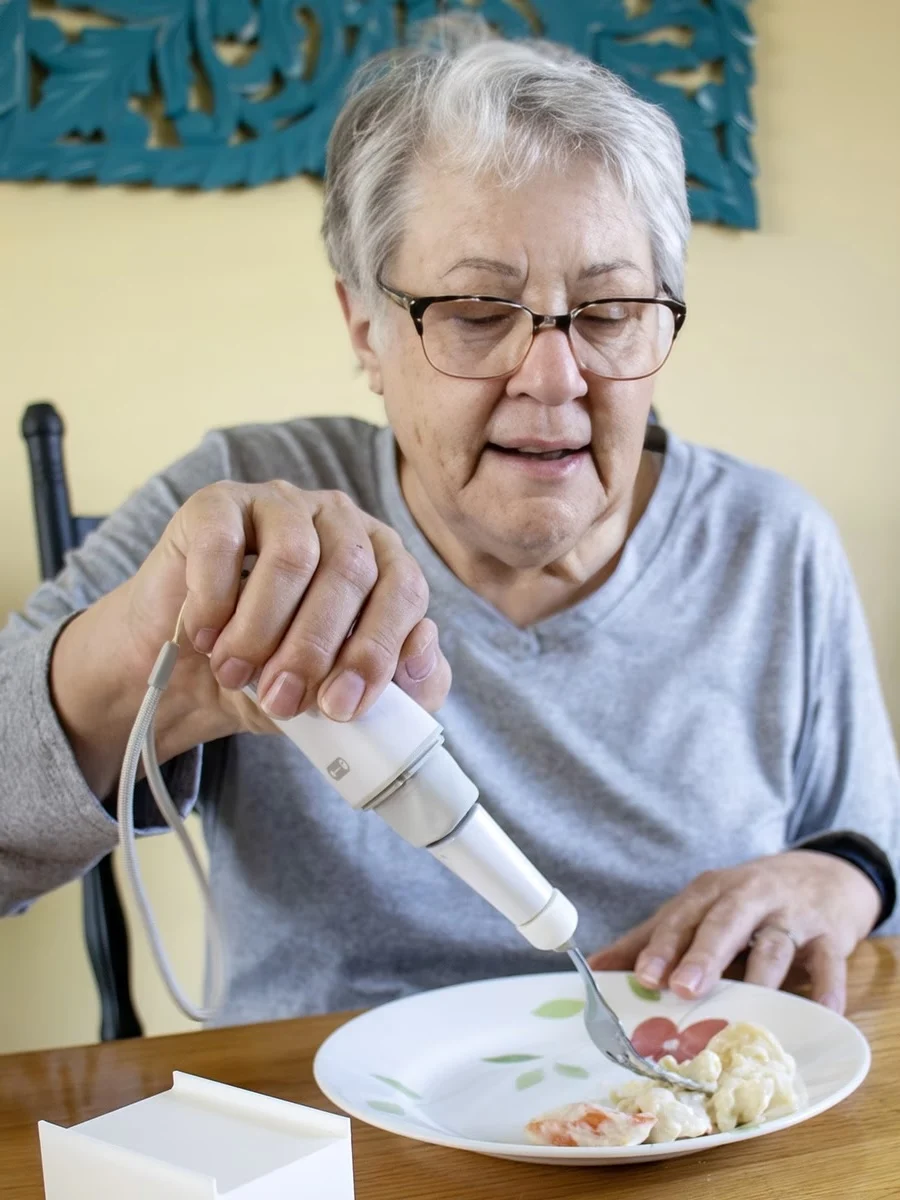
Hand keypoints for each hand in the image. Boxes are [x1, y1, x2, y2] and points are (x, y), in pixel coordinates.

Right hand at [129, 481, 450, 724]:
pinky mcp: (218, 504)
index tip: (341, 706)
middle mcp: (341, 522)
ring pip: (293, 555)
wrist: (188, 679)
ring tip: (235, 672)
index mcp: (384, 561)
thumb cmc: (276, 680)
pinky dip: (214, 600)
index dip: (377, 650)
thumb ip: (404, 687)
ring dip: (262, 628)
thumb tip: (424, 647)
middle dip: (315, 649)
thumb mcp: (341, 697)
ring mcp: (280, 504)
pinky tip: (204, 636)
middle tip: (281, 699)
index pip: (404, 590)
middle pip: (350, 572)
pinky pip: (224, 541)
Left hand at [588, 851, 880, 1013]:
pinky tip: (821, 1012)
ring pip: (775, 944)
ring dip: (762, 974)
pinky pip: (830, 963)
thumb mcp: (700, 909)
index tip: (643, 976)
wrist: (823, 874)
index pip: (682, 918)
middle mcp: (750, 897)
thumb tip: (592, 968)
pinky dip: (827, 988)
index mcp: (711, 892)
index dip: (661, 947)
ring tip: (751, 1005)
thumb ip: (651, 938)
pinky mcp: (831, 936)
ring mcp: (792, 916)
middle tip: (683, 987)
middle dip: (704, 955)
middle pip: (724, 923)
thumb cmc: (747, 901)